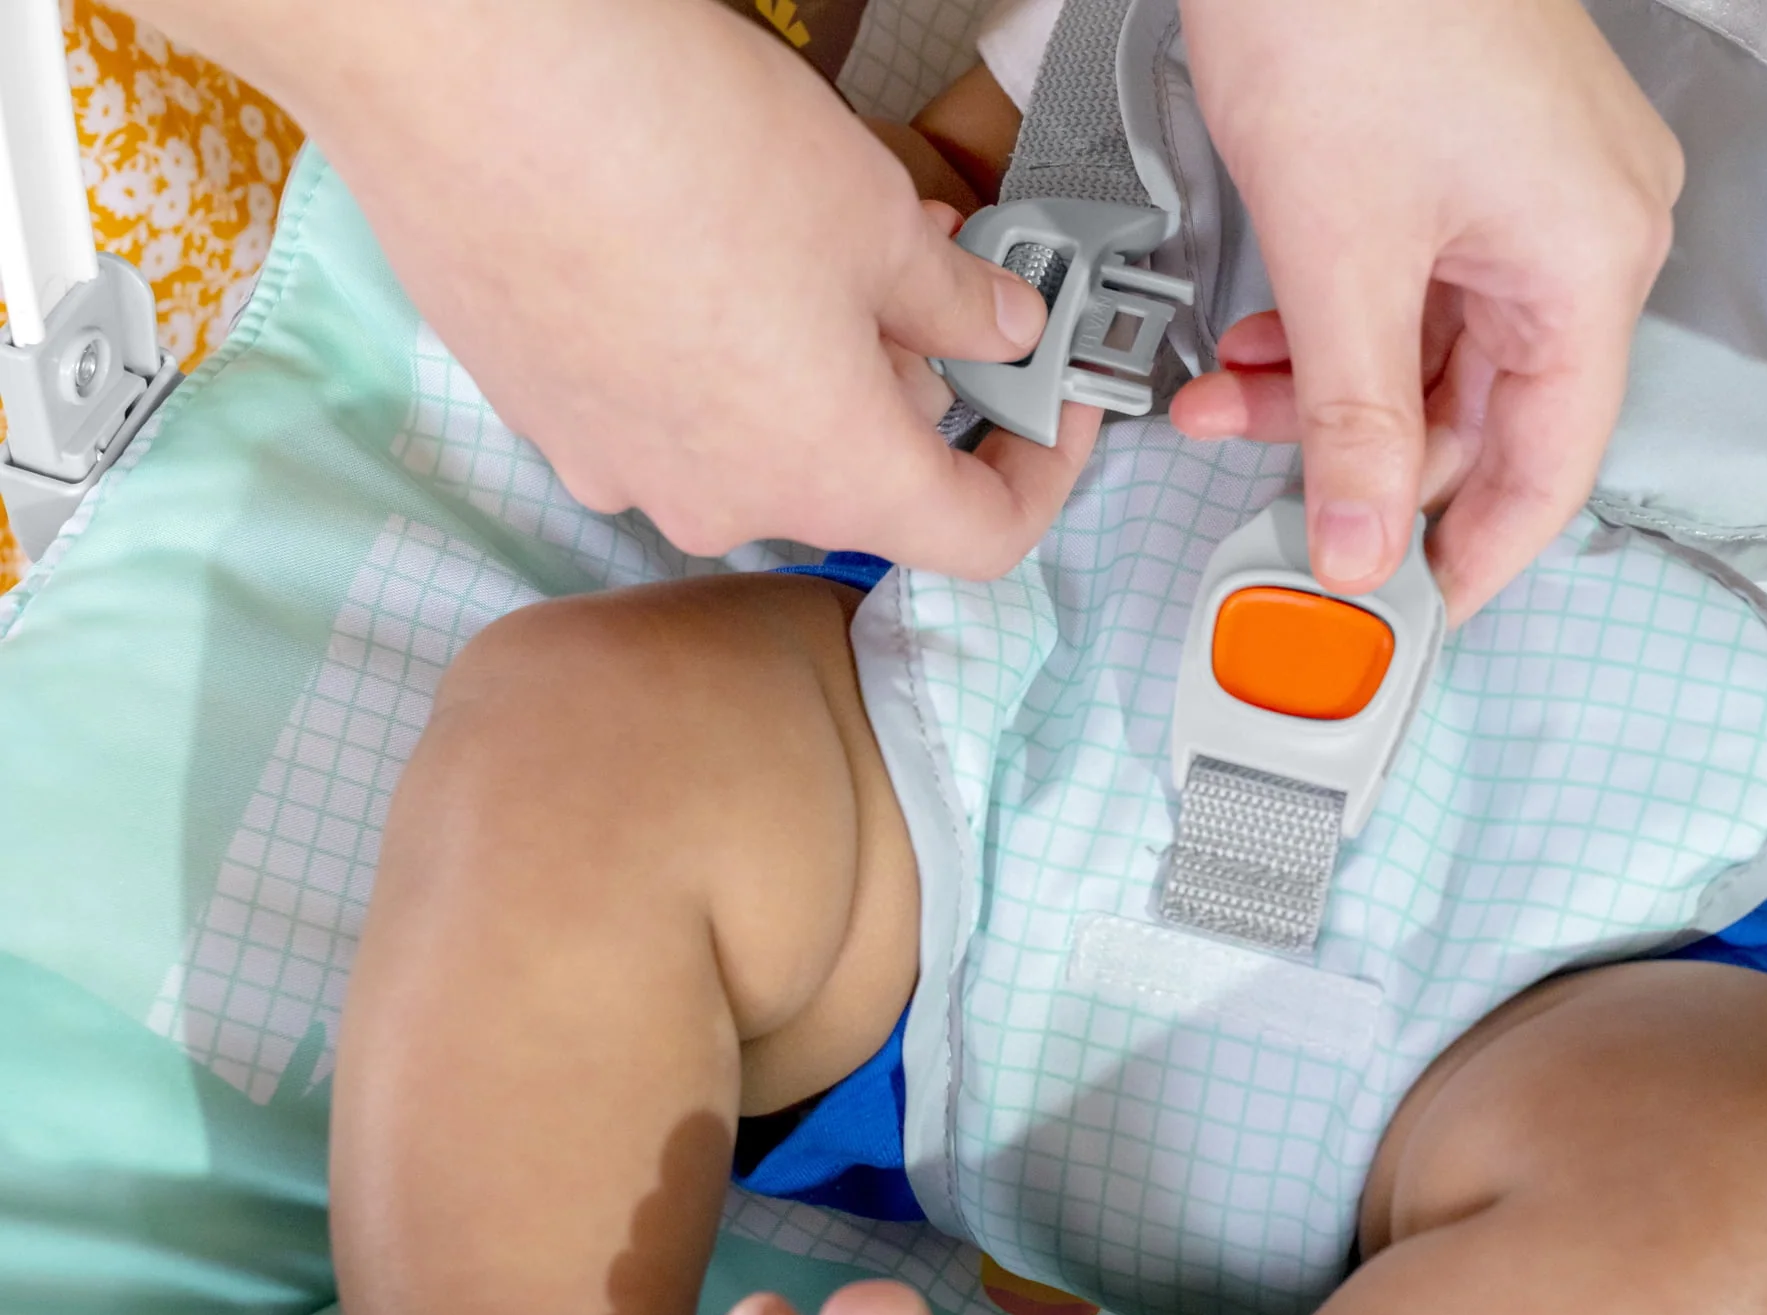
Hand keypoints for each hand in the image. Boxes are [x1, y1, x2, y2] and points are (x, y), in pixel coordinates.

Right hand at [140, 0, 1092, 577]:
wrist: (470, 81)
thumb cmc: (682, 145)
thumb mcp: (876, 213)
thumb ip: (961, 302)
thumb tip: (1004, 332)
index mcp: (835, 476)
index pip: (982, 539)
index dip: (1041, 474)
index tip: (1053, 402)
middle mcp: (728, 506)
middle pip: (862, 480)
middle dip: (913, 386)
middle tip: (930, 272)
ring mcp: (627, 474)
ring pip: (759, 445)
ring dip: (808, 371)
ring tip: (806, 245)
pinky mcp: (551, 422)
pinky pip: (664, 415)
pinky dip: (710, 363)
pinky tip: (697, 258)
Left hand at [1171, 0, 1681, 619]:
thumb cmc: (1350, 4)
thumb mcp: (1339, 254)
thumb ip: (1353, 421)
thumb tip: (1364, 546)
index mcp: (1589, 259)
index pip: (1552, 465)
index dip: (1476, 556)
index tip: (1408, 616)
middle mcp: (1579, 229)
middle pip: (1478, 413)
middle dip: (1352, 460)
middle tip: (1256, 494)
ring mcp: (1525, 192)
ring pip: (1427, 355)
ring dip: (1318, 396)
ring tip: (1218, 401)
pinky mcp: (1465, 164)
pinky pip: (1407, 290)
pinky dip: (1326, 330)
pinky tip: (1252, 342)